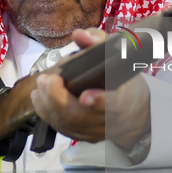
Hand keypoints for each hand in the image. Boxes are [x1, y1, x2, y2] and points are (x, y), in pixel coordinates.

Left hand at [30, 28, 150, 149]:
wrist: (131, 113)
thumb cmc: (123, 81)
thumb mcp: (118, 57)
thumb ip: (98, 43)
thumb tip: (79, 35)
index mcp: (123, 99)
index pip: (112, 102)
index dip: (98, 101)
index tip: (85, 96)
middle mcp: (109, 120)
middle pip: (79, 115)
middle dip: (57, 97)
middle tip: (47, 78)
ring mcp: (94, 132)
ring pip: (66, 123)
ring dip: (47, 103)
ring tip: (41, 83)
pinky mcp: (82, 137)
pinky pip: (60, 127)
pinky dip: (46, 111)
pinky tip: (40, 96)